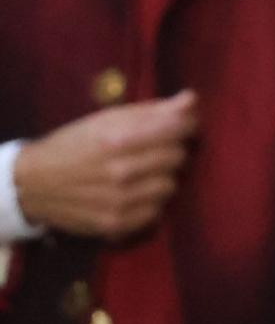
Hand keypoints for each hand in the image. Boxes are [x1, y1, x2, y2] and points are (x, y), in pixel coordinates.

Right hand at [13, 91, 199, 237]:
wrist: (34, 184)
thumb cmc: (74, 144)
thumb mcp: (106, 119)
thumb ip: (153, 110)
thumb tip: (192, 99)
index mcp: (116, 139)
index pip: (178, 130)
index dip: (185, 125)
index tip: (181, 124)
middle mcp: (121, 172)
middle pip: (178, 157)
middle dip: (170, 150)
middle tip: (151, 150)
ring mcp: (120, 201)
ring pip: (171, 184)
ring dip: (161, 177)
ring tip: (140, 172)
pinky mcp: (118, 224)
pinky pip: (157, 210)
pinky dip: (150, 201)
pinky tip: (133, 193)